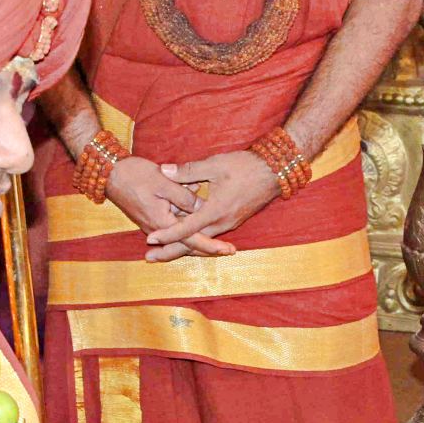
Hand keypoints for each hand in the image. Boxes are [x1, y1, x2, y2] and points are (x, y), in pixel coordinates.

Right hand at [106, 157, 236, 258]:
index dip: (212, 245)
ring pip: (181, 237)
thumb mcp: (163, 181)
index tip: (228, 249)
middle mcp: (158, 229)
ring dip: (198, 240)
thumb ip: (184, 196)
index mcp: (162, 222)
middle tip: (230, 250)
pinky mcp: (151, 219)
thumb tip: (203, 207)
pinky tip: (196, 227)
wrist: (110, 173)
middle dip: (209, 247)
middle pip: (188, 243)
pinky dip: (186, 230)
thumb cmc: (135, 174)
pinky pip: (173, 229)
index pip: (192, 239)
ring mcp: (153, 226)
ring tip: (218, 244)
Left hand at [142, 151, 281, 261]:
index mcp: (215, 211)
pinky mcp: (232, 221)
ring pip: (201, 241)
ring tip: (162, 251)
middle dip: (170, 251)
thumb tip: (164, 171)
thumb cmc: (245, 166)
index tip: (150, 239)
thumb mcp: (214, 165)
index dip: (167, 234)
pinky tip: (184, 239)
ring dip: (182, 247)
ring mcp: (228, 224)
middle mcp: (222, 223)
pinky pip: (210, 235)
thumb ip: (187, 171)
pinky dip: (195, 239)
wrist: (274, 172)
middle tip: (149, 257)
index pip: (186, 228)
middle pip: (192, 243)